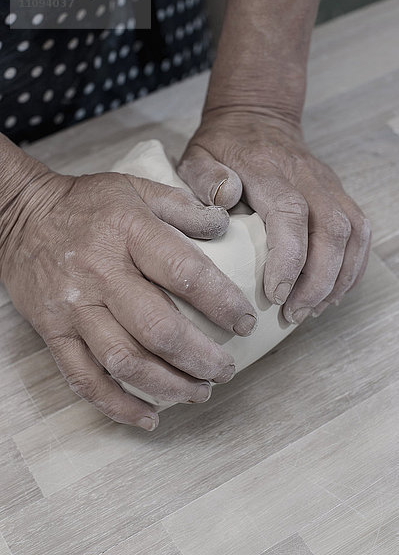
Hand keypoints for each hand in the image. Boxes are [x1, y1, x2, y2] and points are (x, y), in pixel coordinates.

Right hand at [0, 166, 256, 429]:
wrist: (18, 217)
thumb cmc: (85, 203)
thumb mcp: (136, 187)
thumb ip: (182, 206)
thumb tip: (225, 226)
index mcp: (129, 233)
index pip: (186, 273)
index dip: (223, 303)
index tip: (245, 323)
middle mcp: (101, 273)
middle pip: (158, 329)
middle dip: (201, 358)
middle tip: (227, 370)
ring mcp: (74, 308)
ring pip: (124, 362)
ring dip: (168, 386)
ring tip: (199, 393)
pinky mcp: (53, 332)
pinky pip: (84, 378)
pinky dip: (117, 405)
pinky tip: (148, 417)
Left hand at [178, 110, 370, 322]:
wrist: (256, 116)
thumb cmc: (223, 145)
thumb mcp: (198, 155)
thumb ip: (205, 177)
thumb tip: (225, 198)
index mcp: (269, 171)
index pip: (291, 214)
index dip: (289, 258)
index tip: (276, 294)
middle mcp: (306, 177)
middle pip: (332, 231)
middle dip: (318, 281)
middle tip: (293, 314)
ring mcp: (327, 184)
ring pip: (353, 234)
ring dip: (338, 278)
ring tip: (313, 309)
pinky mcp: (337, 193)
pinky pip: (359, 231)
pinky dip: (352, 266)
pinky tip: (332, 291)